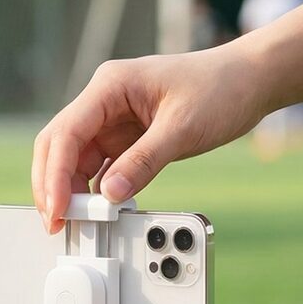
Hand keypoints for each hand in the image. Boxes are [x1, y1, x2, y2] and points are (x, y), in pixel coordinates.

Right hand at [31, 43, 268, 232]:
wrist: (250, 81)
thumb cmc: (221, 88)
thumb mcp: (183, 128)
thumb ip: (144, 161)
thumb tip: (110, 195)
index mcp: (110, 86)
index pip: (66, 132)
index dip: (55, 174)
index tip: (58, 207)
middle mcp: (105, 102)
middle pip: (59, 146)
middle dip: (52, 185)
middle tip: (56, 222)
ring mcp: (114, 121)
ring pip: (76, 160)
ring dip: (73, 191)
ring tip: (79, 221)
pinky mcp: (128, 139)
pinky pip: (101, 168)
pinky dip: (96, 190)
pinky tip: (100, 210)